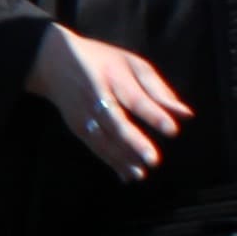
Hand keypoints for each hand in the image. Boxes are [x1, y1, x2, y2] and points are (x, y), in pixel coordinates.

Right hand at [27, 23, 187, 182]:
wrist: (49, 60)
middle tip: (153, 160)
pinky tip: (127, 175)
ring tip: (141, 173)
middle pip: (115, 121)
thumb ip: (159, 90)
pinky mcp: (77, 125)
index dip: (154, 115)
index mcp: (113, 76)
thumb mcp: (131, 64)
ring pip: (103, 138)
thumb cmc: (100, 61)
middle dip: (134, 141)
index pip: (136, 98)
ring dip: (121, 157)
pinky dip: (110, 161)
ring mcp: (83, 112)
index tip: (173, 130)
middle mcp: (96, 95)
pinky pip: (95, 146)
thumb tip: (187, 115)